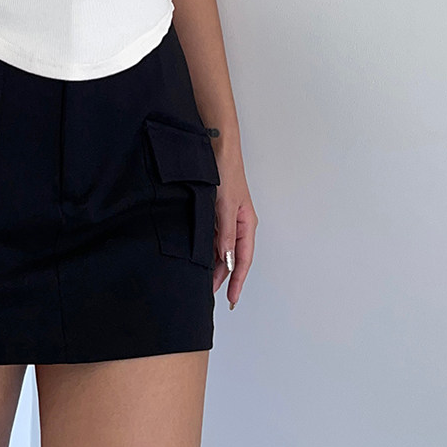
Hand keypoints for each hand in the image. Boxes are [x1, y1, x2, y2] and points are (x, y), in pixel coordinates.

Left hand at [213, 159, 256, 308]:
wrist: (217, 148)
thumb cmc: (226, 172)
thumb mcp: (225, 205)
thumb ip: (226, 232)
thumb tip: (226, 257)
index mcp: (247, 223)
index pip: (244, 259)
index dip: (238, 281)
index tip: (232, 298)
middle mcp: (238, 223)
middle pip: (233, 257)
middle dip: (224, 277)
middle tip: (212, 294)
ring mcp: (227, 218)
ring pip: (222, 248)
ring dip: (215, 264)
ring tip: (204, 281)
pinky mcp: (216, 212)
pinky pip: (214, 237)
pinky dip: (208, 249)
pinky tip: (199, 257)